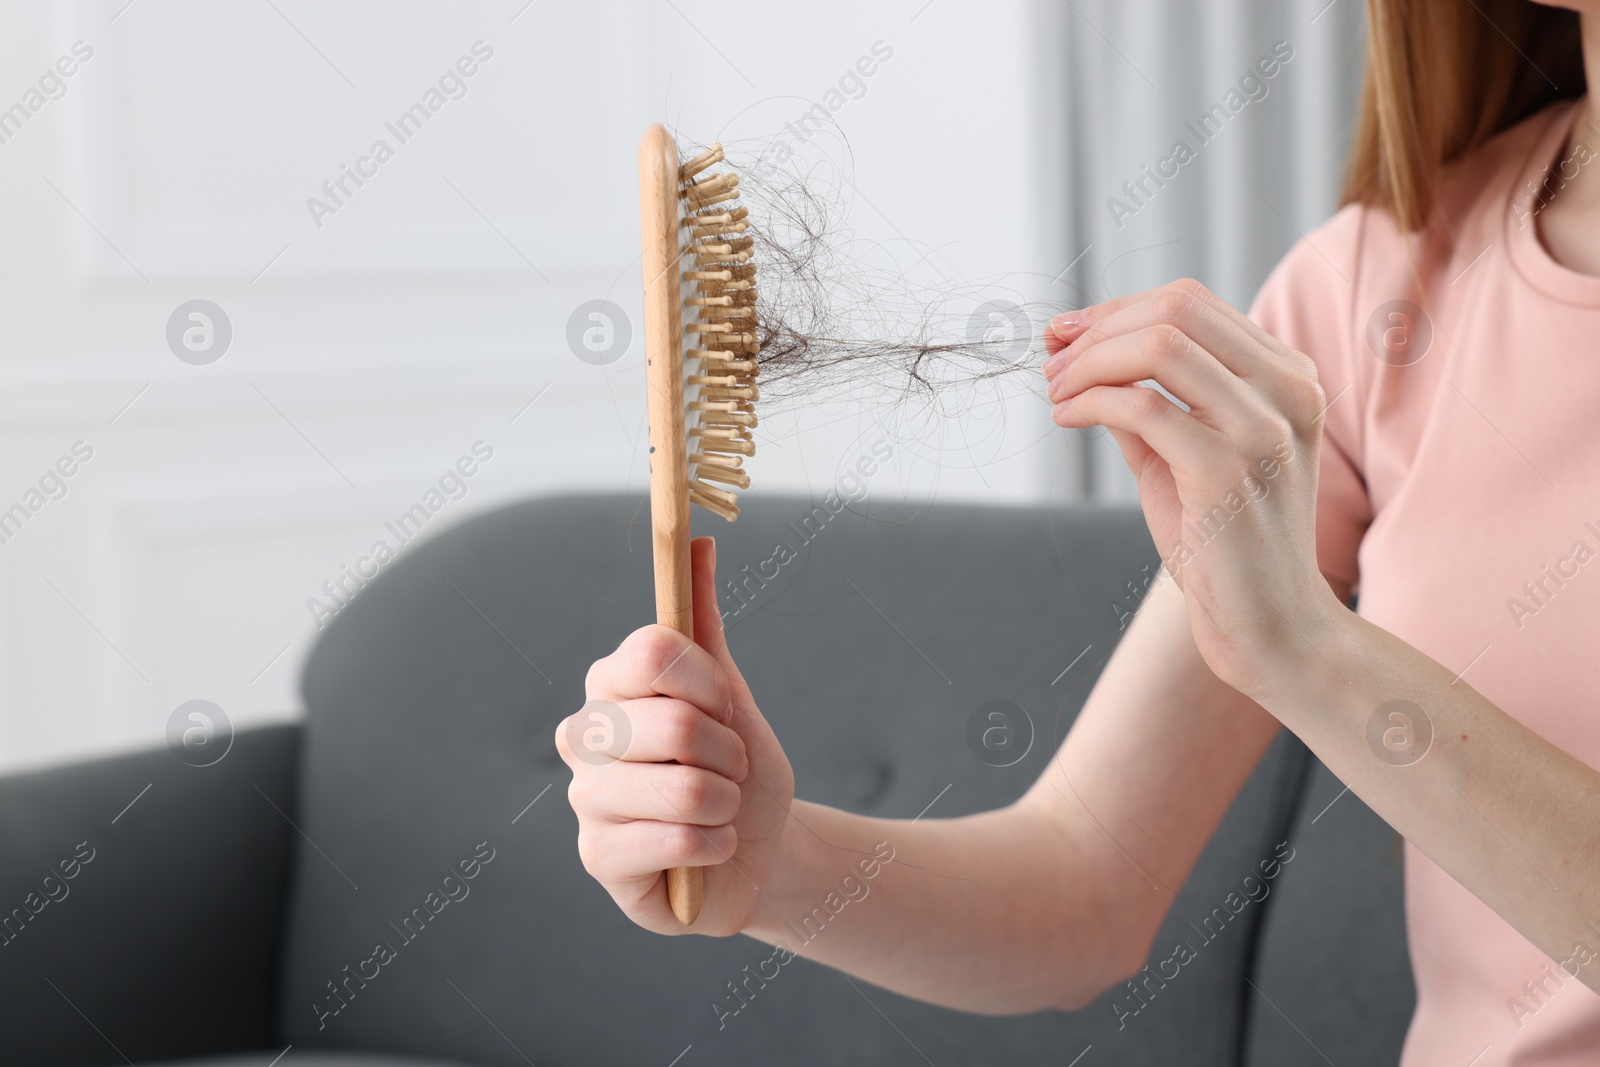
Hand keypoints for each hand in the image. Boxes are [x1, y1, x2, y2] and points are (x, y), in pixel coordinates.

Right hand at [558, 536, 795, 933]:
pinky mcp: (600, 860)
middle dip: (728, 751)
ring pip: (681, 788)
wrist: (758, 847)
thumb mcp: (726, 691)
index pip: (650, 652)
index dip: (705, 681)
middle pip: (673, 722)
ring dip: (726, 801)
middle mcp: (582, 737)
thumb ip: (702, 621)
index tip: (725, 706)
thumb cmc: (735, 764)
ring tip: (719, 807)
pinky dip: (718, 844)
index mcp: (609, 685)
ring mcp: (585, 801)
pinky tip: (710, 848)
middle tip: (728, 767)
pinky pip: (678, 841)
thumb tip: (698, 544)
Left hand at [1042, 279, 1341, 697]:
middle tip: (1052, 365)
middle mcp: (1287, 390)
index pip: (1190, 302)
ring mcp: (1264, 427)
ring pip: (1159, 346)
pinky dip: (1091, 403)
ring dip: (1090, 362)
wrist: (1271, 626)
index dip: (1115, 309)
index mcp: (1286, 375)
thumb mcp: (1182, 455)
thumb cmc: (1225, 544)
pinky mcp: (1229, 470)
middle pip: (1175, 309)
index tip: (1064, 335)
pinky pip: (1143, 408)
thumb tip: (1075, 353)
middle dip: (1098, 328)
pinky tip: (1067, 418)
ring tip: (1056, 392)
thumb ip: (1143, 401)